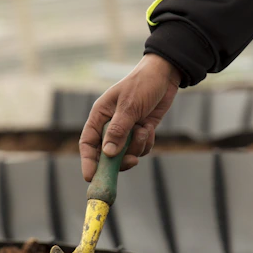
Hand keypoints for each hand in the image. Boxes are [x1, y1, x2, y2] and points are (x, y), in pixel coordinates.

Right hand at [79, 53, 181, 180]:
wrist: (165, 75)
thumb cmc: (142, 84)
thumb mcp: (129, 107)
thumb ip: (118, 131)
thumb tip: (107, 154)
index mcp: (100, 116)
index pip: (88, 143)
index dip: (88, 161)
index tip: (91, 176)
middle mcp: (110, 126)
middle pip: (106, 154)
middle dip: (119, 160)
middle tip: (132, 161)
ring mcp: (125, 131)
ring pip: (126, 154)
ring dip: (137, 147)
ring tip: (144, 130)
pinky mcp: (139, 133)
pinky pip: (140, 149)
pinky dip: (146, 143)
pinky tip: (150, 128)